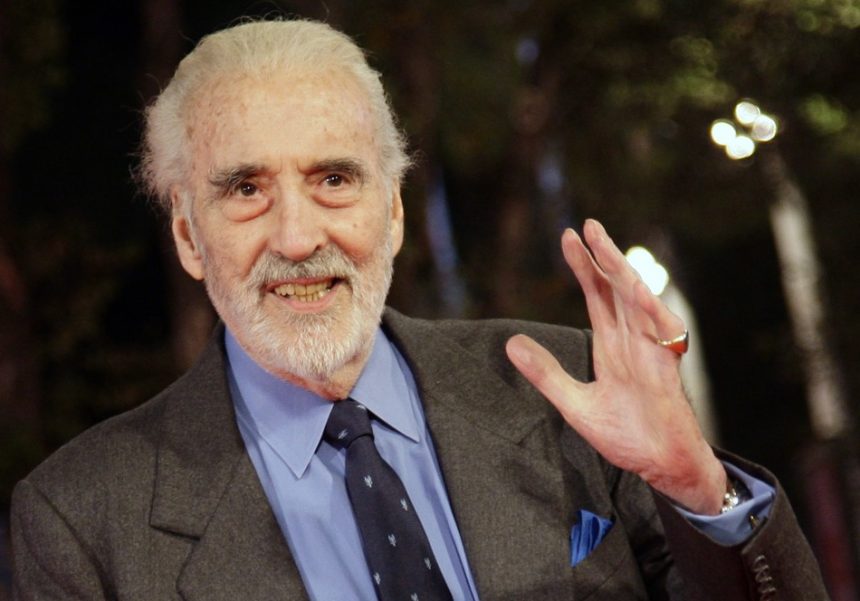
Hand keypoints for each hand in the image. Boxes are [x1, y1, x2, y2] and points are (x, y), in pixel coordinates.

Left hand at [506, 219, 725, 513]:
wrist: (662, 465)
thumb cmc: (627, 435)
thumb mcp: (574, 404)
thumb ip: (546, 374)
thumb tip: (511, 343)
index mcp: (612, 345)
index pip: (597, 296)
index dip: (584, 267)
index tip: (568, 238)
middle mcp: (633, 340)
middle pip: (616, 289)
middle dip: (602, 257)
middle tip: (585, 226)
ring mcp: (651, 351)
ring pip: (638, 301)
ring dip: (622, 272)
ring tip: (604, 245)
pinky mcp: (666, 369)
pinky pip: (662, 333)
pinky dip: (650, 311)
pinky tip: (636, 290)